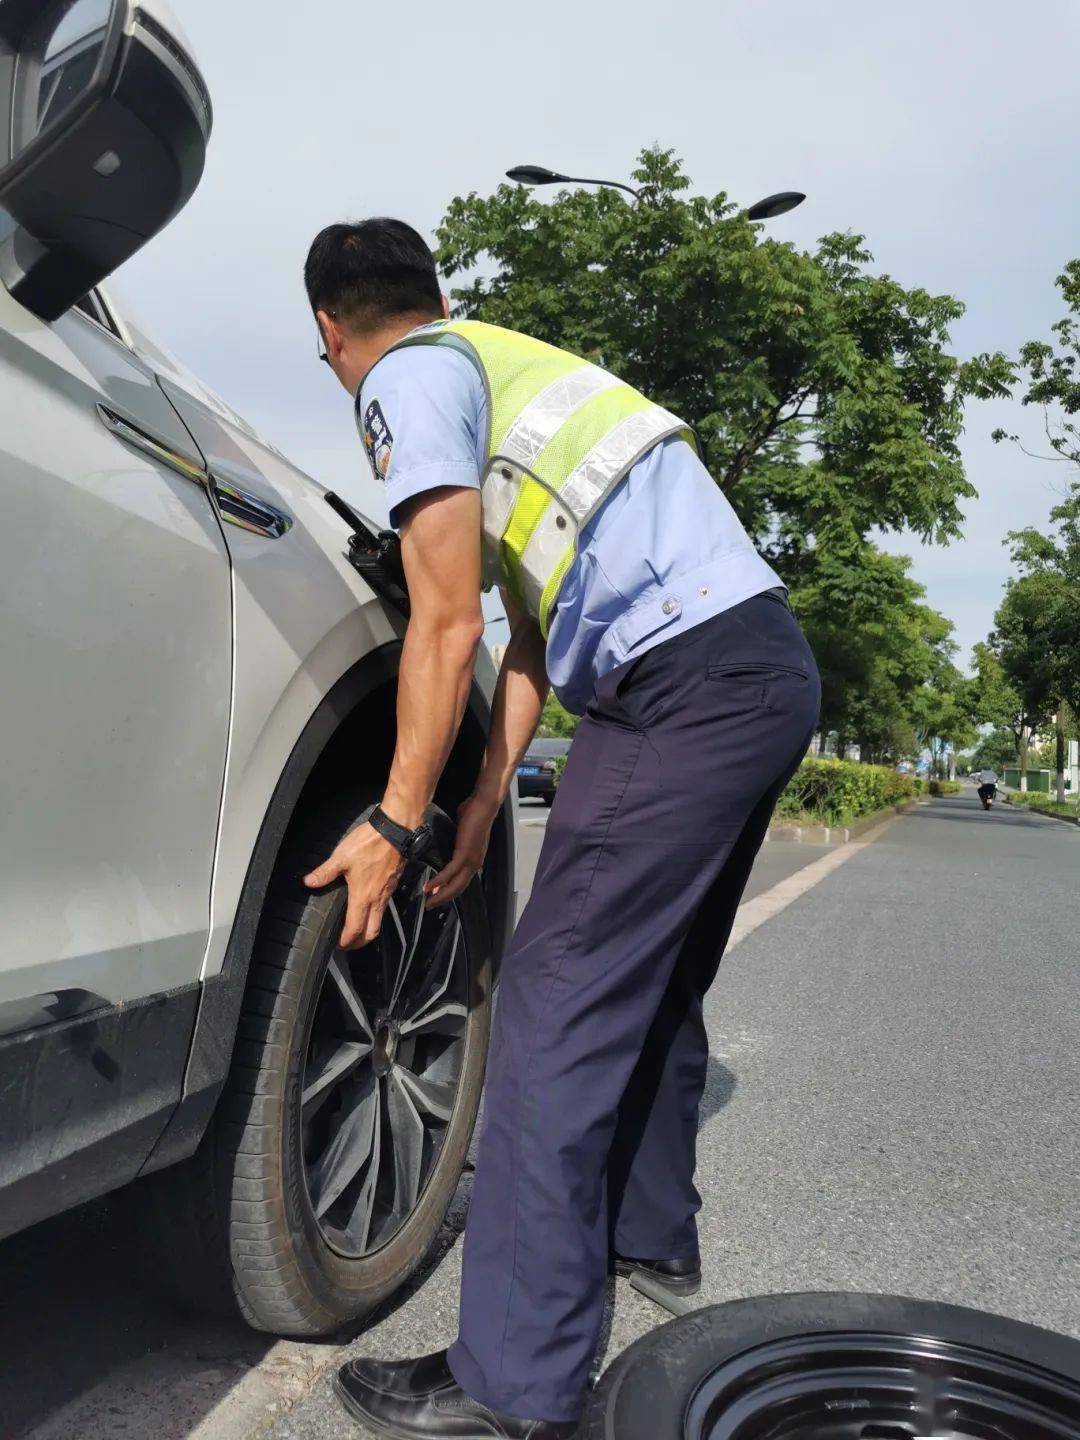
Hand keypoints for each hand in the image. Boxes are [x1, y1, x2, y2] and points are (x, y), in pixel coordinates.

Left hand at [304, 822, 404, 949]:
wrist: (395, 831)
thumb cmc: (369, 844)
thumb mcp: (342, 856)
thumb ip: (325, 872)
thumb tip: (308, 882)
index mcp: (362, 896)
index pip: (355, 928)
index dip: (347, 940)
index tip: (339, 945)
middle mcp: (376, 899)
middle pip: (372, 932)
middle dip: (360, 942)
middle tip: (348, 943)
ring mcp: (386, 893)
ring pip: (379, 921)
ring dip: (368, 930)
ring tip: (356, 929)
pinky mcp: (392, 886)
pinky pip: (384, 908)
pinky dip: (375, 915)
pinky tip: (366, 906)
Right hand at [424, 792, 497, 908]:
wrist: (482, 805)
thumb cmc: (472, 814)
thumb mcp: (461, 832)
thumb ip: (456, 842)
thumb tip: (447, 843)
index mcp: (474, 859)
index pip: (462, 881)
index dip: (449, 890)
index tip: (435, 895)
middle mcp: (474, 864)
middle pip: (459, 888)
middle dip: (443, 898)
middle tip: (429, 905)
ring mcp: (471, 861)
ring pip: (455, 885)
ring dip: (440, 894)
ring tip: (427, 901)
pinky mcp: (465, 855)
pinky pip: (450, 872)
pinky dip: (438, 881)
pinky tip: (429, 886)